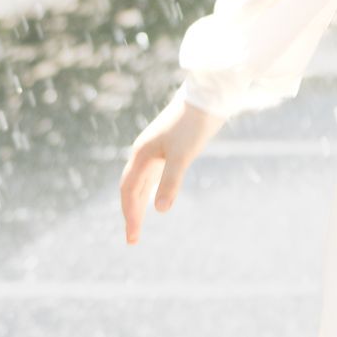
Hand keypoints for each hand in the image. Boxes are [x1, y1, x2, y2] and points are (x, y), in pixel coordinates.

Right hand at [119, 92, 222, 245]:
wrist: (207, 97)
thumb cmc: (194, 125)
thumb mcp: (183, 156)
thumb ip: (170, 182)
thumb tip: (158, 210)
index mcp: (141, 155)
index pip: (129, 191)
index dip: (130, 216)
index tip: (133, 239)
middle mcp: (143, 152)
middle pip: (130, 188)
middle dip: (130, 213)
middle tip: (133, 239)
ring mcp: (154, 149)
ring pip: (140, 181)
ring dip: (138, 203)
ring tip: (138, 222)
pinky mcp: (167, 147)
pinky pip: (151, 174)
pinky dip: (149, 190)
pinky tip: (154, 197)